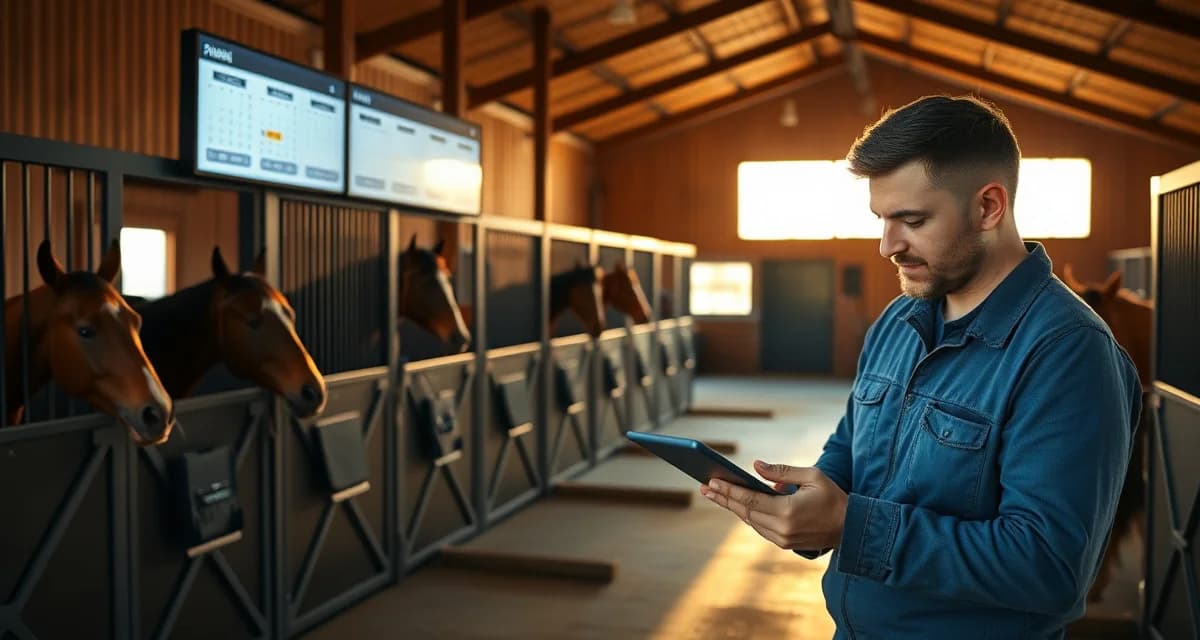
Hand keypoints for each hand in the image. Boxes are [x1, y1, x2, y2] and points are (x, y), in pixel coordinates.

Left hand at [699, 461, 847, 550]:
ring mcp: (782, 539)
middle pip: (745, 511)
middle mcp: (782, 528)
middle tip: (704, 487)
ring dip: (733, 507)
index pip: (750, 499)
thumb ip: (782, 471)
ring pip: (750, 520)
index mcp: (788, 511)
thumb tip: (755, 466)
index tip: (711, 482)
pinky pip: (759, 527)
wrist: (851, 528)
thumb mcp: (812, 476)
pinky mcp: (784, 544)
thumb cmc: (833, 497)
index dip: (729, 490)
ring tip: (716, 494)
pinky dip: (747, 514)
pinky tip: (736, 504)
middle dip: (724, 498)